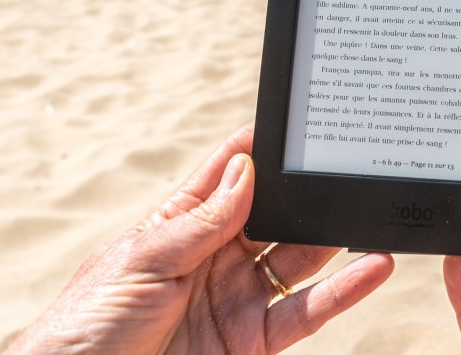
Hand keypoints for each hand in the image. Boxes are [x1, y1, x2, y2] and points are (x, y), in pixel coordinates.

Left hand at [7, 124, 393, 353]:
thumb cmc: (88, 322)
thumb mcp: (142, 259)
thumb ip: (202, 221)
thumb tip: (247, 171)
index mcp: (181, 225)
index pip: (228, 175)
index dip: (259, 149)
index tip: (296, 126)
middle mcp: (217, 257)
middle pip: (274, 215)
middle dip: (305, 193)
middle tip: (344, 167)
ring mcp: (238, 297)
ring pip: (298, 258)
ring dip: (333, 237)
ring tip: (366, 210)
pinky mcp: (254, 338)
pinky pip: (306, 311)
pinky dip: (343, 291)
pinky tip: (372, 268)